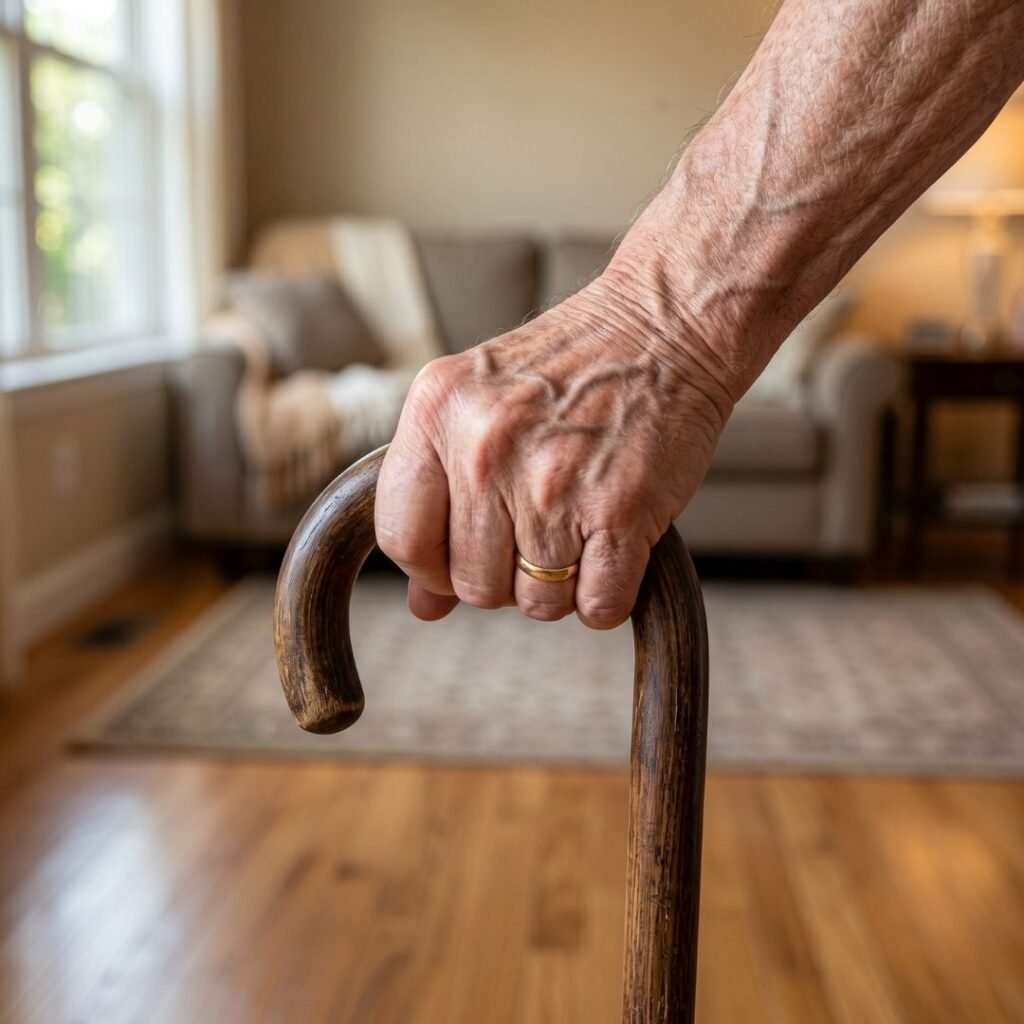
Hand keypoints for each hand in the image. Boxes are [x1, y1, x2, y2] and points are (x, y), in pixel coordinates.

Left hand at [374, 265, 735, 627]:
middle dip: (504, 577)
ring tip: (577, 532)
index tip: (459, 558)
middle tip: (535, 534)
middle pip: (472, 583)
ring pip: (536, 603)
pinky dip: (606, 596)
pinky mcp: (619, 510)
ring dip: (559, 586)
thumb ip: (439, 496)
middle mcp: (485, 450)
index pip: (401, 537)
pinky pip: (597, 606)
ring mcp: (551, 483)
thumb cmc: (571, 367)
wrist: (664, 327)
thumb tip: (424, 605)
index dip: (431, 566)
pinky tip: (612, 550)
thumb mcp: (479, 405)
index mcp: (436, 413)